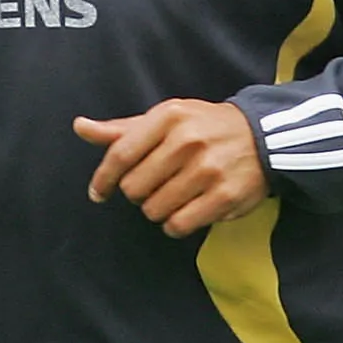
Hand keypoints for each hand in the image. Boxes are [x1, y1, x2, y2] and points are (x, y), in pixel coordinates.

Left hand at [72, 100, 268, 237]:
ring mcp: (207, 170)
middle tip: (155, 185)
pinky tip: (186, 211)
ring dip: (158, 209)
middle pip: (134, 188)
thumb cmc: (204, 127)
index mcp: (169, 117)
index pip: (120, 155)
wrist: (262, 137)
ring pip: (154, 209)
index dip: (103, 179)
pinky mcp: (223, 197)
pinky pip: (178, 225)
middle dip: (138, 193)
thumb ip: (122, 129)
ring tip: (174, 195)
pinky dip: (176, 224)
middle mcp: (187, 141)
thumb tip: (80, 126)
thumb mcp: (166, 119)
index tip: (98, 193)